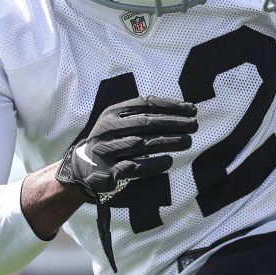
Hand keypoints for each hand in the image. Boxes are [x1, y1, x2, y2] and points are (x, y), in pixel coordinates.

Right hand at [55, 96, 197, 201]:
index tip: (191, 109)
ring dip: (168, 142)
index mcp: (112, 112)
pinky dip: (153, 164)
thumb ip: (143, 114)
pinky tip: (169, 161)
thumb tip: (184, 108)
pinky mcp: (108, 171)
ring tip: (188, 141)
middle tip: (194, 125)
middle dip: (173, 123)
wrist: (81, 167)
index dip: (170, 106)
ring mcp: (106, 150)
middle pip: (146, 123)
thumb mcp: (119, 121)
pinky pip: (134, 166)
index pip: (145, 104)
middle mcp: (108, 128)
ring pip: (142, 144)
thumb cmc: (110, 140)